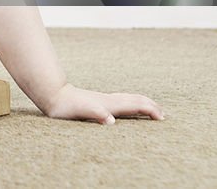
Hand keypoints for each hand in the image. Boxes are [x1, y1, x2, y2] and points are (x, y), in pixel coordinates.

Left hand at [42, 83, 163, 123]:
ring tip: (151, 110)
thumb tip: (111, 121)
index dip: (149, 110)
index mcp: (109, 104)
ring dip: (142, 104)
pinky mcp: (98, 102)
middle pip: (135, 99)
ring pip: (128, 99)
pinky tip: (126, 110)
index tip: (162, 118)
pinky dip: (130, 105)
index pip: (135, 105)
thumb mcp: (82, 111)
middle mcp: (109, 100)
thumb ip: (97, 113)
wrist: (53, 95)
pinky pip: (120, 102)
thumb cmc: (67, 106)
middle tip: (164, 115)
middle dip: (151, 105)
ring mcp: (104, 100)